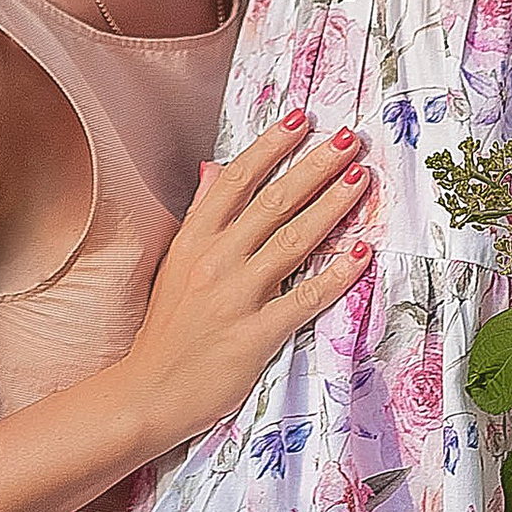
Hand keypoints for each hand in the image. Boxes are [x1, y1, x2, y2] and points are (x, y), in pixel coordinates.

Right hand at [120, 116, 373, 442]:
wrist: (149, 391)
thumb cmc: (168, 327)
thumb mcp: (176, 262)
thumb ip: (200, 214)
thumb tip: (214, 167)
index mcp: (194, 239)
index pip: (238, 180)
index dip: (271, 146)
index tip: (302, 119)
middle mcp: (215, 260)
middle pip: (273, 202)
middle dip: (315, 166)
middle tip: (350, 139)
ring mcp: (236, 296)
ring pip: (293, 240)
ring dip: (332, 206)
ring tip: (361, 179)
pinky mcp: (257, 334)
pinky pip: (305, 297)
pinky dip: (337, 274)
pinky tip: (362, 253)